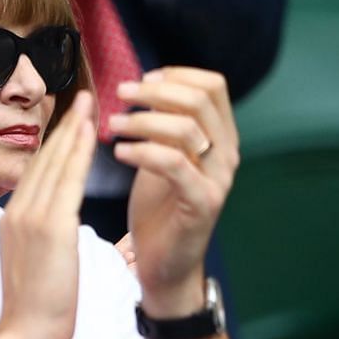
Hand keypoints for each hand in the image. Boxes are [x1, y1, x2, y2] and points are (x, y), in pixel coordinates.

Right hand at [0, 93, 95, 338]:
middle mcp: (17, 212)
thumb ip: (42, 244)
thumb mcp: (34, 267)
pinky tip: (91, 132)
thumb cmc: (35, 312)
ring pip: (54, 163)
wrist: (25, 333)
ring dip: (73, 130)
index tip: (72, 122)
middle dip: (65, 127)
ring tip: (90, 104)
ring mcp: (30, 218)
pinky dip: (78, 152)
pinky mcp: (50, 226)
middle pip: (43, 160)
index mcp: (12, 222)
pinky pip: (67, 180)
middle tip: (84, 98)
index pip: (37, 174)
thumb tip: (54, 238)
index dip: (55, 145)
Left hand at [108, 66, 237, 315]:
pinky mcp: (202, 203)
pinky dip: (143, 152)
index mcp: (220, 137)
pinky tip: (119, 153)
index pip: (213, 86)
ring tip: (112, 126)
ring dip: (142, 121)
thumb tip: (141, 86)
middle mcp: (226, 154)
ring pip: (185, 129)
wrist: (164, 262)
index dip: (177, 75)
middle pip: (200, 100)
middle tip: (119, 94)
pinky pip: (175, 165)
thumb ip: (160, 125)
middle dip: (155, 92)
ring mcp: (218, 179)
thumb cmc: (158, 208)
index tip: (141, 78)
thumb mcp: (159, 157)